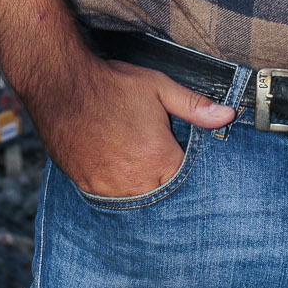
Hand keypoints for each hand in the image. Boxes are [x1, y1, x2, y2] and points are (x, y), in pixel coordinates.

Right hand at [25, 56, 232, 198]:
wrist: (60, 85)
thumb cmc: (110, 85)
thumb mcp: (158, 87)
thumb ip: (194, 106)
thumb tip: (228, 115)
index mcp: (160, 158)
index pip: (187, 185)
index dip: (186, 175)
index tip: (179, 163)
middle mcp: (137, 180)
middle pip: (162, 197)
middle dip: (164, 185)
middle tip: (154, 163)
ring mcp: (110, 187)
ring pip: (136, 202)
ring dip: (140, 190)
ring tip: (135, 168)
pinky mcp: (88, 187)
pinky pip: (110, 200)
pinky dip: (117, 190)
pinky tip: (116, 171)